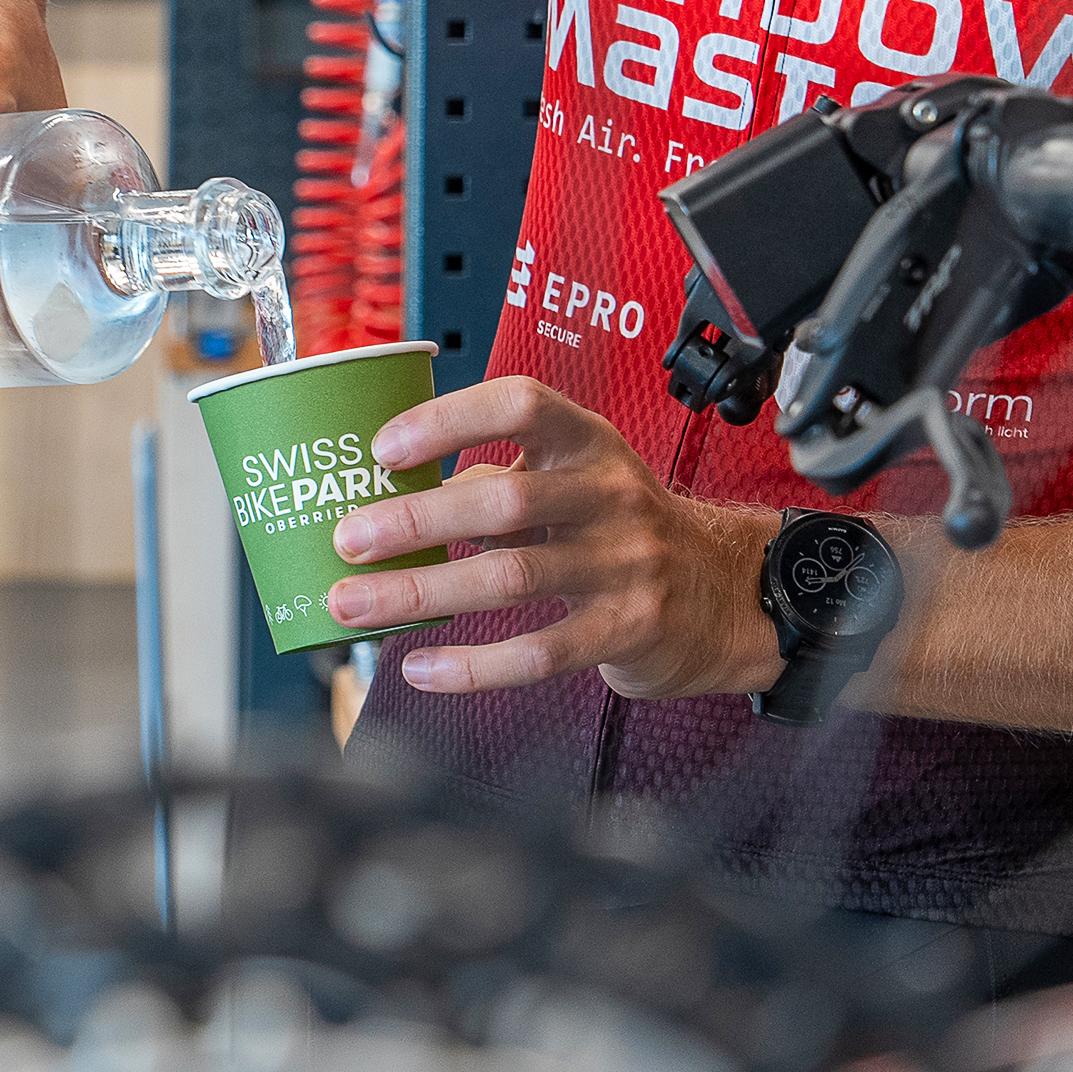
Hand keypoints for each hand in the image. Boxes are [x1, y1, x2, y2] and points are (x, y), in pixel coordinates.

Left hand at [325, 377, 782, 700]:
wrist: (725, 592)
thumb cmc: (620, 527)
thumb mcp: (573, 480)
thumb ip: (497, 480)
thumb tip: (392, 496)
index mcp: (587, 441)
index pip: (519, 405)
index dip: (447, 420)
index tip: (383, 449)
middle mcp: (610, 495)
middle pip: (503, 502)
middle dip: (415, 521)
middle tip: (346, 537)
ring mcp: (624, 565)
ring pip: (510, 579)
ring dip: (422, 592)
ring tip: (354, 603)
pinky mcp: (628, 630)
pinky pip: (539, 652)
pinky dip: (473, 665)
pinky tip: (422, 666)